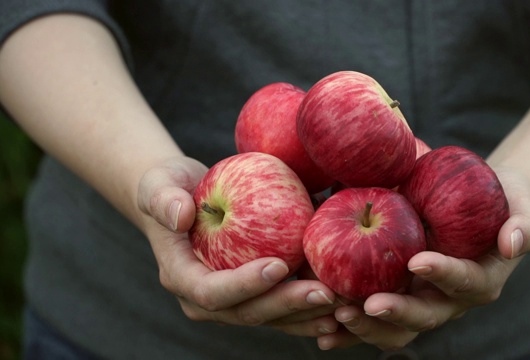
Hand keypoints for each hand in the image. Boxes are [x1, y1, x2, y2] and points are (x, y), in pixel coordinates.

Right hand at [136, 156, 339, 336]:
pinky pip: (283, 306)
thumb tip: (181, 215)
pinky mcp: (254, 294)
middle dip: (286, 304)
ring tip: (341, 305)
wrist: (184, 199)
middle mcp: (206, 300)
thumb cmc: (169, 187)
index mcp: (181, 278)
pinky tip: (340, 304)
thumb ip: (163, 199)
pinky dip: (309, 308)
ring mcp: (232, 301)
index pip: (213, 291)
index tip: (278, 265)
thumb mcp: (159, 185)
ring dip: (306, 314)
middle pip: (248, 311)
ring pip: (271, 317)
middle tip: (323, 292)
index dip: (245, 284)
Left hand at [317, 166, 529, 349]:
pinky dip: (350, 330)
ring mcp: (423, 301)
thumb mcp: (520, 203)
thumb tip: (514, 243)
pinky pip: (375, 320)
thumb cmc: (500, 199)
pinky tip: (323, 332)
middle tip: (367, 304)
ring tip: (337, 315)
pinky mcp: (400, 297)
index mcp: (480, 278)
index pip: (464, 282)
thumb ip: (523, 223)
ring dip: (368, 327)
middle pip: (426, 317)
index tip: (418, 261)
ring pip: (397, 328)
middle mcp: (450, 298)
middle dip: (397, 313)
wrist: (481, 207)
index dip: (443, 274)